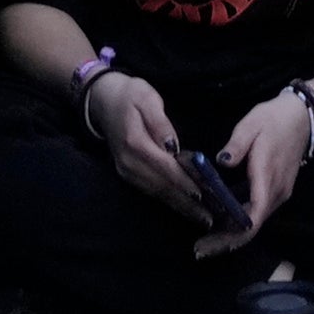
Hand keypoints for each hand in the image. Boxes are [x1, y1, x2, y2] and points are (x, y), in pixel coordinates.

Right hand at [82, 66, 196, 212]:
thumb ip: (160, 122)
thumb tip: (172, 145)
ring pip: (157, 193)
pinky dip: (169, 200)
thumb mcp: (147, 98)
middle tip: (209, 218)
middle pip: (162, 186)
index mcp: (135, 142)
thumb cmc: (131, 95)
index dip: (184, 182)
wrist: (104, 101)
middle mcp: (129, 162)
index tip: (204, 194)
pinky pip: (151, 190)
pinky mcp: (127, 175)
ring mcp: (126, 171)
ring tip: (201, 218)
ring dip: (180, 206)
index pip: (165, 167)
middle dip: (186, 203)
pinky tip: (185, 207)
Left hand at [202, 83, 313, 254]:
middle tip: (199, 249)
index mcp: (267, 177)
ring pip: (255, 222)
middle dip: (227, 241)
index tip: (211, 244)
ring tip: (205, 240)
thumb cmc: (274, 119)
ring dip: (233, 234)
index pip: (253, 217)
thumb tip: (222, 162)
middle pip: (252, 226)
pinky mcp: (277, 191)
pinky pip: (258, 213)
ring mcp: (279, 193)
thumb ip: (237, 144)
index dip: (233, 235)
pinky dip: (240, 223)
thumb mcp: (252, 124)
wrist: (302, 117)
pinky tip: (222, 223)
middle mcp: (276, 192)